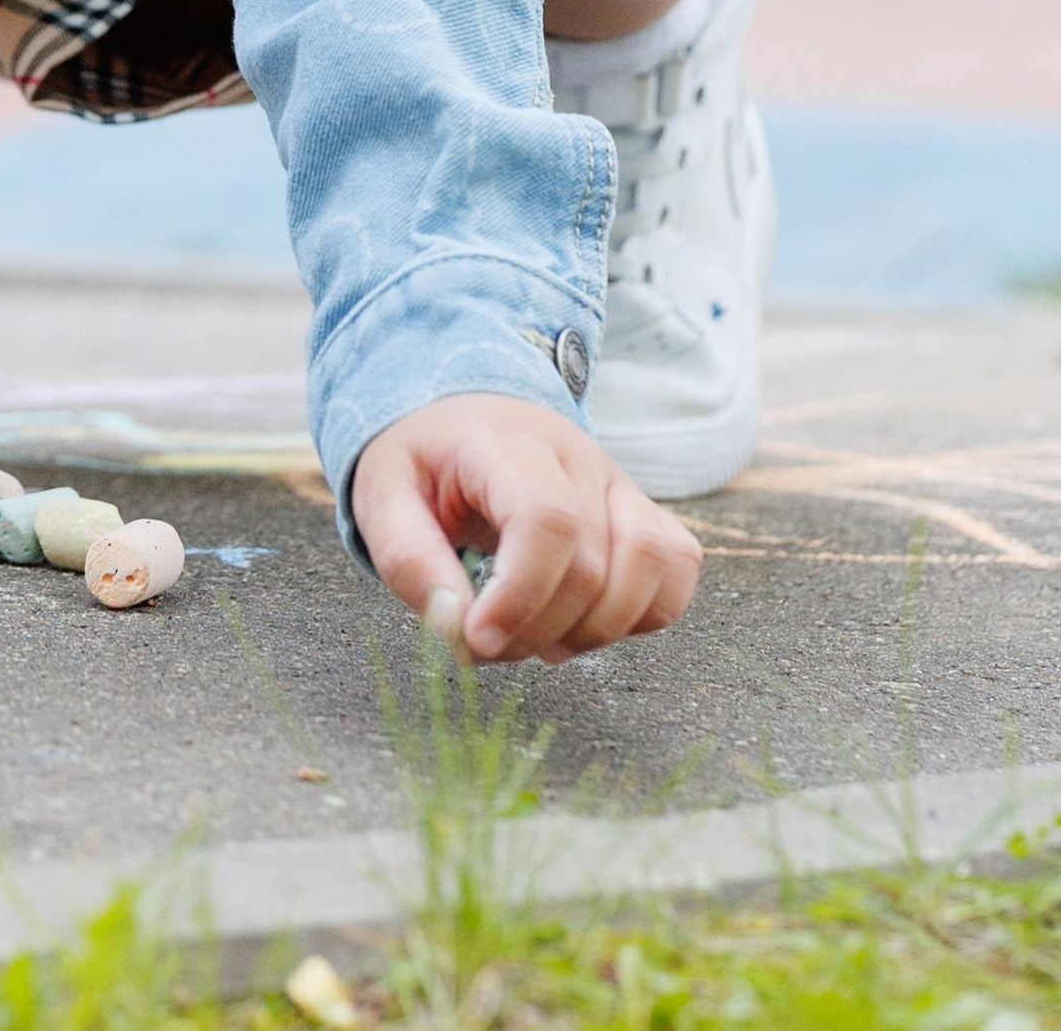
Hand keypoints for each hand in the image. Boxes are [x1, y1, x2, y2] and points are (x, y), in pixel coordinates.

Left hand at [352, 393, 700, 663]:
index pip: (547, 520)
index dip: (521, 597)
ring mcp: (616, 479)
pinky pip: (678, 565)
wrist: (459, 418)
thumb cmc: (422, 464)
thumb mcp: (381, 498)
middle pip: (591, 563)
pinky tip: (585, 620)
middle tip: (492, 641)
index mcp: (505, 441)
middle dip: (541, 629)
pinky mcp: (641, 507)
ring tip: (541, 636)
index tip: (479, 638)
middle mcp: (575, 453)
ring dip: (597, 629)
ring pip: (651, 564)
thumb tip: (456, 625)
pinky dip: (643, 612)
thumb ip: (409, 562)